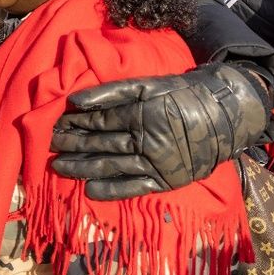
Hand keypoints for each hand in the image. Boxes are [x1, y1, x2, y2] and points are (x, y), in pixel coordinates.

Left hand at [50, 64, 268, 199]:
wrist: (222, 115)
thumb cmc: (180, 94)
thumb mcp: (148, 85)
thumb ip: (112, 92)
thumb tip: (76, 101)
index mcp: (141, 115)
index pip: (99, 121)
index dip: (76, 123)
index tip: (56, 124)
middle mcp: (146, 141)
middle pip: (101, 144)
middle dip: (72, 144)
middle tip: (50, 145)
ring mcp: (156, 163)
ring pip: (111, 166)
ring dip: (82, 167)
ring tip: (59, 167)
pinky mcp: (166, 181)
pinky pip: (134, 188)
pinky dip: (110, 189)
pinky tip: (88, 189)